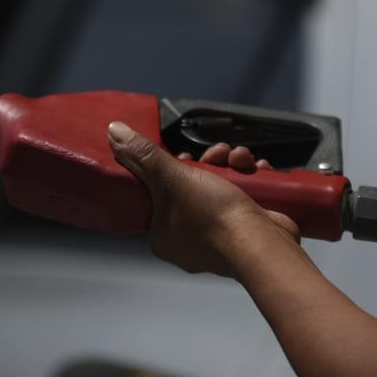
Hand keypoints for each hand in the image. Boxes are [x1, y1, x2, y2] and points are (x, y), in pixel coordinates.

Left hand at [107, 122, 298, 275]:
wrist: (262, 244)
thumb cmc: (211, 215)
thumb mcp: (171, 178)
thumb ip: (144, 156)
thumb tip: (114, 132)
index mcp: (162, 236)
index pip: (158, 195)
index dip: (171, 169)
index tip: (184, 156)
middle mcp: (188, 241)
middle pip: (193, 188)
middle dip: (209, 163)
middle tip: (218, 154)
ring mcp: (220, 238)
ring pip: (221, 189)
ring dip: (232, 166)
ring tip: (240, 159)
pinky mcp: (246, 233)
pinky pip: (243, 199)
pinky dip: (250, 180)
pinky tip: (257, 169)